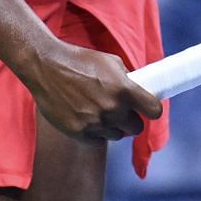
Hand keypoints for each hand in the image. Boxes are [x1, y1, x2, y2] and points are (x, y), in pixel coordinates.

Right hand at [19, 40, 164, 142]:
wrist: (46, 67)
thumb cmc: (79, 61)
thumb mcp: (111, 62)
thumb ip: (127, 80)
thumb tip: (139, 91)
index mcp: (124, 90)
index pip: (154, 111)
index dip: (152, 110)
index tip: (148, 108)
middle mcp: (112, 109)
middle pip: (136, 128)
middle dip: (132, 119)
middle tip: (122, 110)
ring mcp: (95, 123)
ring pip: (117, 135)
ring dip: (113, 126)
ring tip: (100, 111)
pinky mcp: (79, 133)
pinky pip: (98, 140)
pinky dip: (96, 132)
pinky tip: (88, 118)